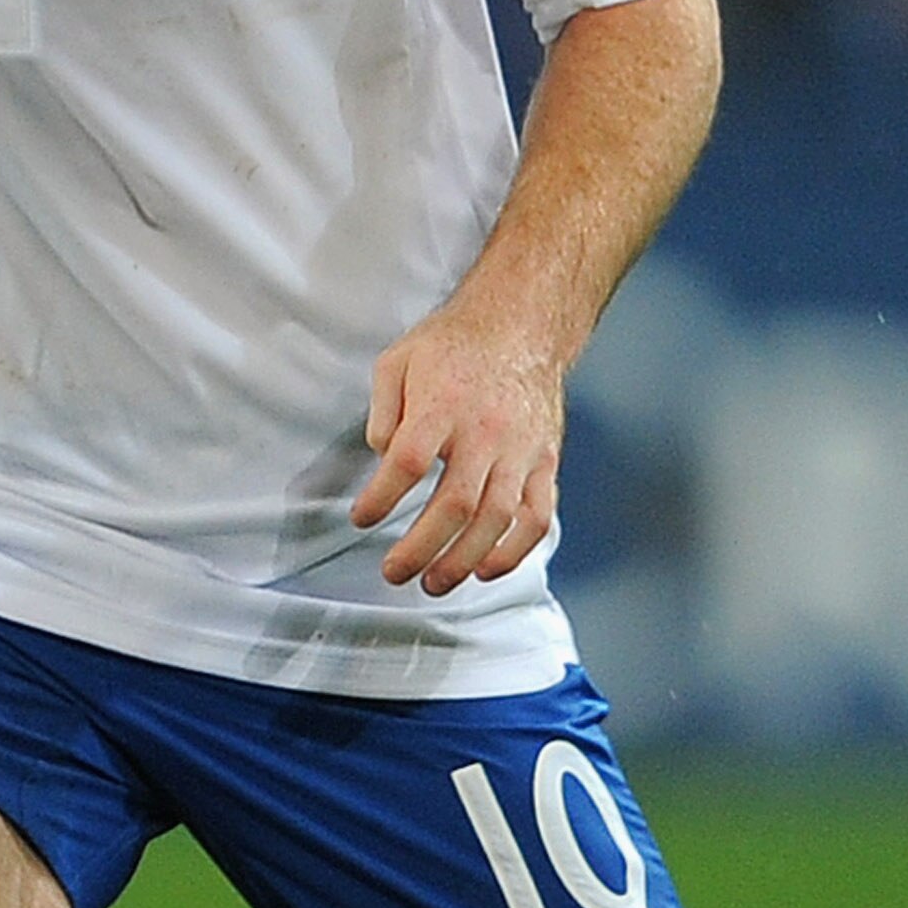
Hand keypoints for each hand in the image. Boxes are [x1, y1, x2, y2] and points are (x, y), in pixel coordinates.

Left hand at [354, 306, 563, 594]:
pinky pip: (537, 517)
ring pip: (496, 520)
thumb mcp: (399, 361)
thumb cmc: (455, 346)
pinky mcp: (545, 462)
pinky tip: (486, 570)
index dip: (381, 498)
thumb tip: (381, 457)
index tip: (362, 518)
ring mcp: (521, 450)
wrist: (522, 325)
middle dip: (420, 549)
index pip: (407, 462)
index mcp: (444, 405)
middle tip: (395, 572)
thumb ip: (383, 411)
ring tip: (434, 583)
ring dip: (463, 560)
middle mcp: (486, 431)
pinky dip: (514, 552)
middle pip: (454, 505)